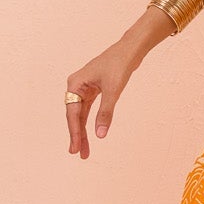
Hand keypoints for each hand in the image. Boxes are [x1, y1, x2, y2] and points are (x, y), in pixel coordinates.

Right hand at [64, 39, 138, 157]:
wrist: (130, 49)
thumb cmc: (119, 65)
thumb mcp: (113, 91)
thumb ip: (105, 113)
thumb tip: (100, 134)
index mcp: (75, 84)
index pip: (73, 114)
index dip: (74, 133)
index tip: (75, 149)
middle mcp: (77, 86)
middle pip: (75, 116)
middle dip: (78, 135)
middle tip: (79, 154)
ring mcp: (85, 88)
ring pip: (82, 114)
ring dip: (84, 131)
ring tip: (85, 150)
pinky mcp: (94, 89)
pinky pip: (88, 109)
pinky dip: (90, 121)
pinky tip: (91, 133)